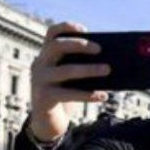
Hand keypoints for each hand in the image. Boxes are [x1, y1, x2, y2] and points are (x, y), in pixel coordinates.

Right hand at [29, 21, 111, 140]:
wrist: (47, 121)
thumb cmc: (64, 95)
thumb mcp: (72, 79)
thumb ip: (82, 67)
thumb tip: (110, 63)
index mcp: (47, 55)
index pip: (51, 34)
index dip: (66, 27)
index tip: (84, 29)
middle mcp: (40, 64)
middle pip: (56, 46)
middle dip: (79, 45)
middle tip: (100, 49)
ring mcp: (39, 81)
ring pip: (66, 70)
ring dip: (89, 70)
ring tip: (108, 69)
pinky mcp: (44, 98)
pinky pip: (69, 94)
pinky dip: (88, 95)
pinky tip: (103, 96)